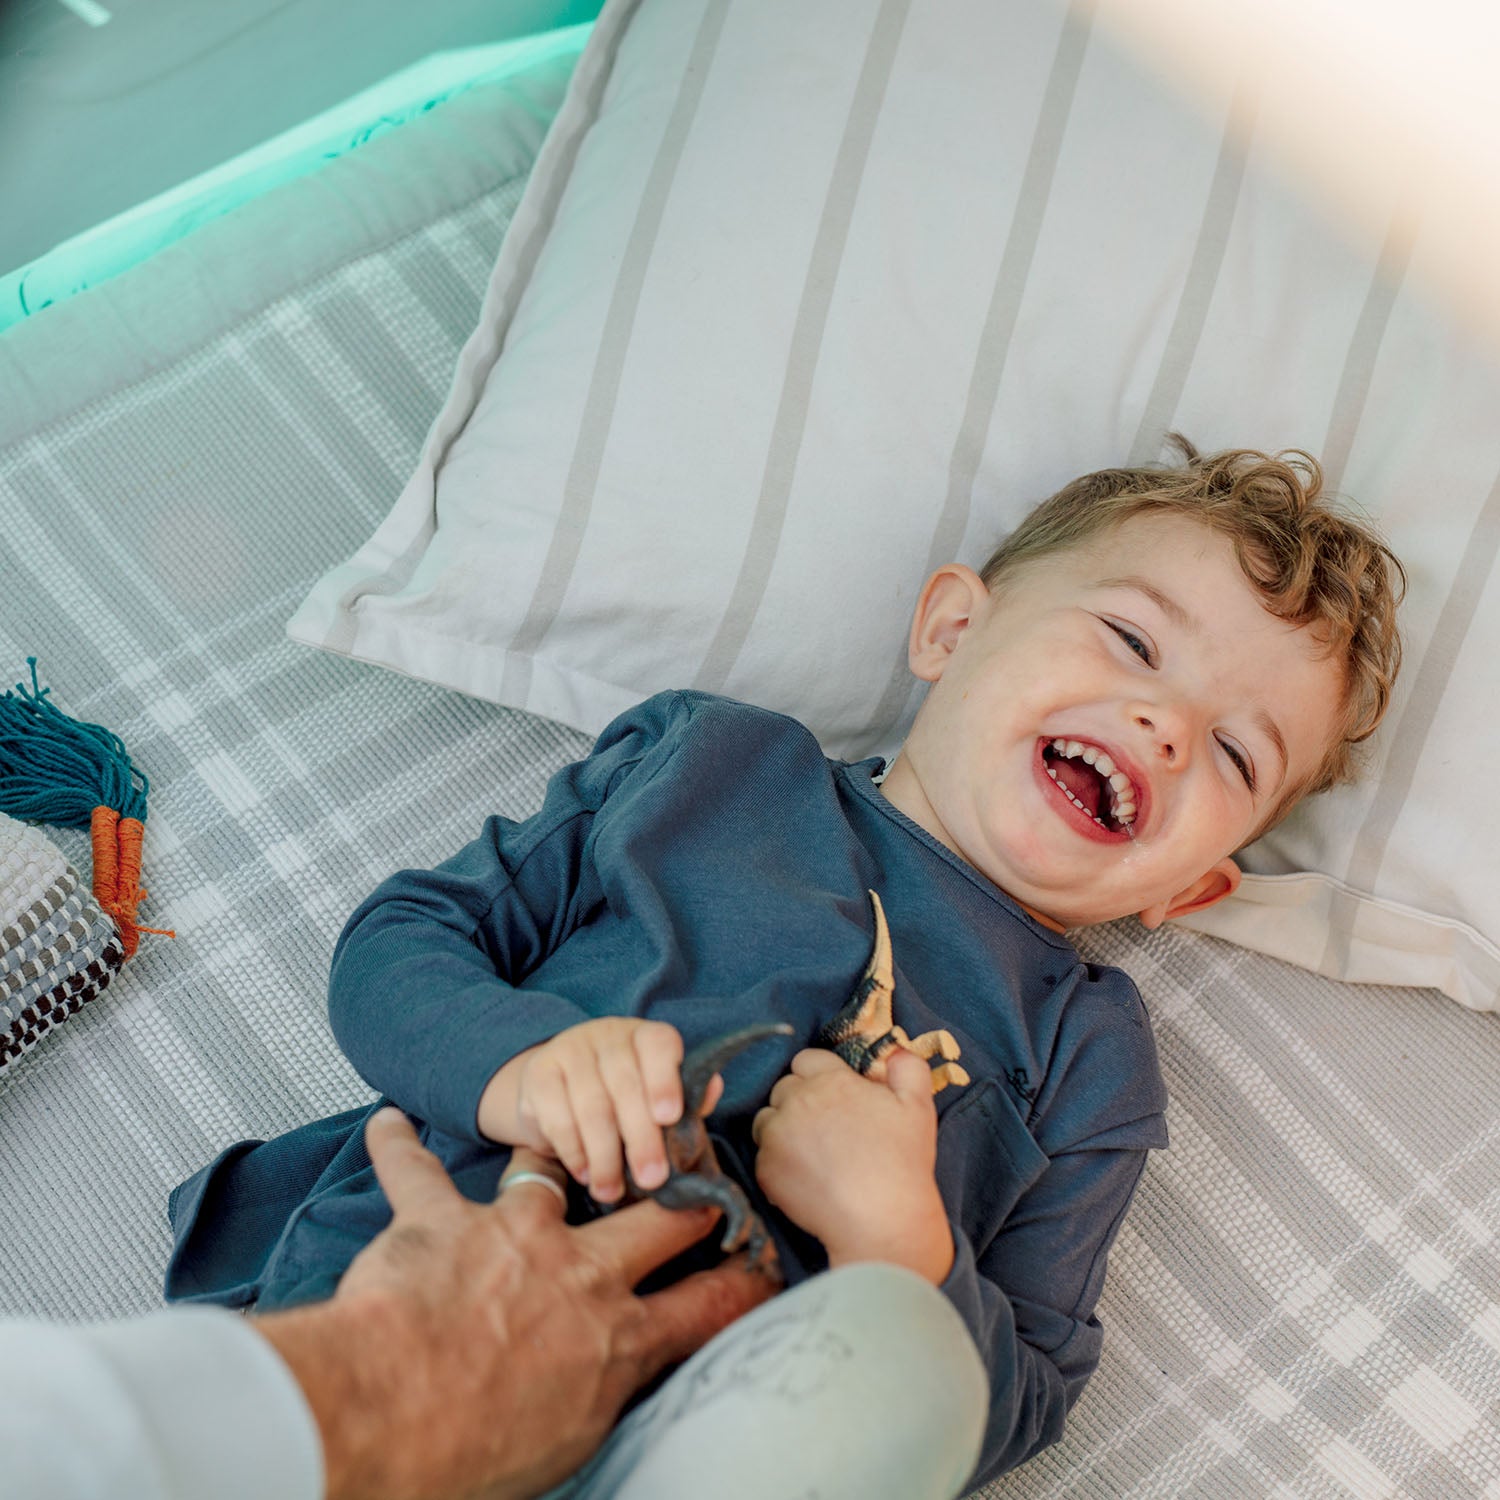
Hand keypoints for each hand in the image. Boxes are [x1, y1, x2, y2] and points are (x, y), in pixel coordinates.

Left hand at [255, 1108, 772, 1499]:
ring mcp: (511, 1234)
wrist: (387, 1418)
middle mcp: (579, 1273)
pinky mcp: (440, 1220)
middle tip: (695, 1191)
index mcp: (618, 1339)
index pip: (705, 1307)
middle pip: (654, 1221)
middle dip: (683, 1204)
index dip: (741, 1285)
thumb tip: (614, 1383)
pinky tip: (389, 1123)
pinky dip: (398, 1147)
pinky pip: (415, 1171)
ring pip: (546, 1174)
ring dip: (549, 1164)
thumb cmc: (468, 1456)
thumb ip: (603, 1396)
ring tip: (554, 1144)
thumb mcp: (569, 1446)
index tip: (757, 1270)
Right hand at [479, 1018, 705, 1202]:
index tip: (669, 1117)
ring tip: (612, 1189)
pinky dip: (574, 1151)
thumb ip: (687, 1096)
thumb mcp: (659, 1094)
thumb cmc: (626, 1096)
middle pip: (625, 1084)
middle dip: (641, 1137)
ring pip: (591, 1105)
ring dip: (605, 1155)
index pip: (658, 1045)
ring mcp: (570, 1050)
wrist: (561, 1086)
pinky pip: (558, 1117)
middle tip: (652, 1179)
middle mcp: (608, 1036)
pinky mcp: (540, 1073)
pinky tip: (585, 1172)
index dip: (665, 1080)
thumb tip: (712, 1089)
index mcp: (645, 1036)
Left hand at [752, 1046, 953, 1282]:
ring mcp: (778, 1135)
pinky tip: (805, 1179)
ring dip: (782, 1130)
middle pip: (783, 1087)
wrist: (881, 1221)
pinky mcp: (765, 1169)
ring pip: (766, 1120)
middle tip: (824, 1130)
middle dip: (798, 1101)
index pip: (806, 1059)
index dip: (818, 1076)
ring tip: (812, 1155)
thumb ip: (907, 1067)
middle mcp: (798, 1100)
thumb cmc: (902, 1163)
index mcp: (831, 1080)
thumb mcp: (918, 1106)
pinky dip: (778, 1165)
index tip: (832, 1098)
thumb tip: (892, 1050)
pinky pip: (762, 1156)